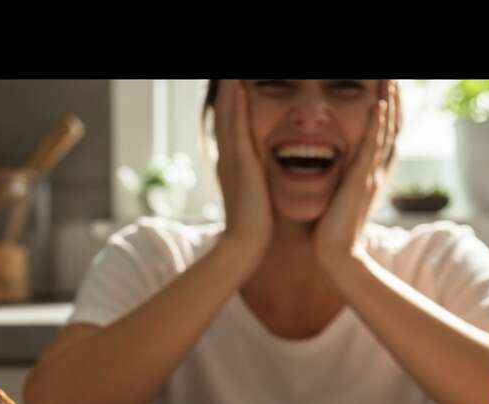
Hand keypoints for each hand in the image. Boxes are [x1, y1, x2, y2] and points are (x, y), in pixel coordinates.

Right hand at [213, 80, 271, 266]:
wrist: (245, 246)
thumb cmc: (256, 228)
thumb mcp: (257, 197)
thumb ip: (259, 183)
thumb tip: (264, 178)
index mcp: (233, 163)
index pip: (230, 124)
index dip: (230, 102)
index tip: (235, 83)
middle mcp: (228, 156)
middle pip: (224, 113)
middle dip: (225, 90)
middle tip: (227, 73)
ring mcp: (232, 158)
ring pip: (227, 114)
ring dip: (228, 89)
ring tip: (230, 72)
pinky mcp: (241, 163)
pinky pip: (237, 125)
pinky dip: (236, 103)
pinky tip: (237, 84)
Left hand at [314, 81, 398, 266]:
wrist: (336, 255)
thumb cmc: (333, 230)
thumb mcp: (342, 197)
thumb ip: (344, 180)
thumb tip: (337, 169)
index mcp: (373, 173)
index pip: (385, 133)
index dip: (390, 110)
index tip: (388, 89)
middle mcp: (378, 170)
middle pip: (392, 127)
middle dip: (394, 100)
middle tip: (395, 78)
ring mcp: (372, 175)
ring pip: (386, 131)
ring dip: (390, 104)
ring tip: (392, 81)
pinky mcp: (362, 181)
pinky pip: (372, 147)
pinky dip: (377, 126)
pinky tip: (379, 106)